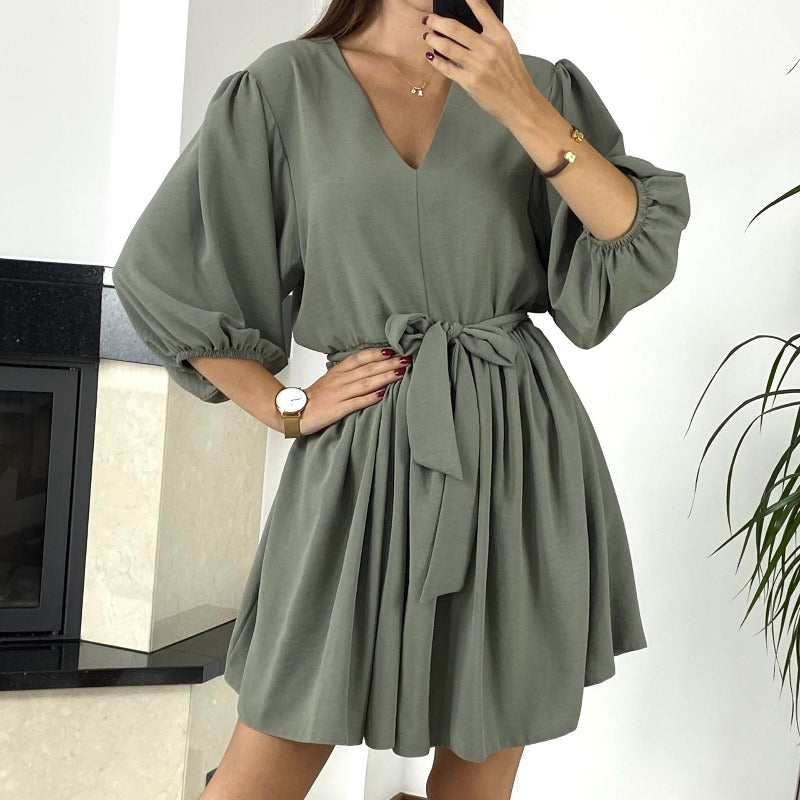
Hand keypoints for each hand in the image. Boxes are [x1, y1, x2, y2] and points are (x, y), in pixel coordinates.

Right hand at [295, 348, 411, 435]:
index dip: (377, 353)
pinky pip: (356, 402)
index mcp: (338, 371)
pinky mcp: (337, 409)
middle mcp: (340, 380)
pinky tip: (383, 394)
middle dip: (388, 363)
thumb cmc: (315, 397)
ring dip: (385, 377)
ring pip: (365, 383)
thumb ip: (349, 374)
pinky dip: (370, 398)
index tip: (394, 349)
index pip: (360, 358)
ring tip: (401, 373)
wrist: (293, 412)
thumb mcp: (331, 380)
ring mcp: (339, 394)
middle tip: (406, 358)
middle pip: (367, 368)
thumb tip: (371, 368)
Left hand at [421, 0, 542, 129]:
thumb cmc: (513, 77)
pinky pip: (447, 68)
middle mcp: (488, 47)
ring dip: (433, 40)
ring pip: (447, 47)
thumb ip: (490, 36)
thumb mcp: (507, 48)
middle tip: (429, 20)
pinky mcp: (469, 82)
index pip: (481, 8)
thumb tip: (466, 29)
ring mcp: (477, 65)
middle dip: (437, 22)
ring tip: (428, 37)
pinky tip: (432, 56)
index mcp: (499, 35)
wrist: (519, 102)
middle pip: (455, 28)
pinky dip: (436, 61)